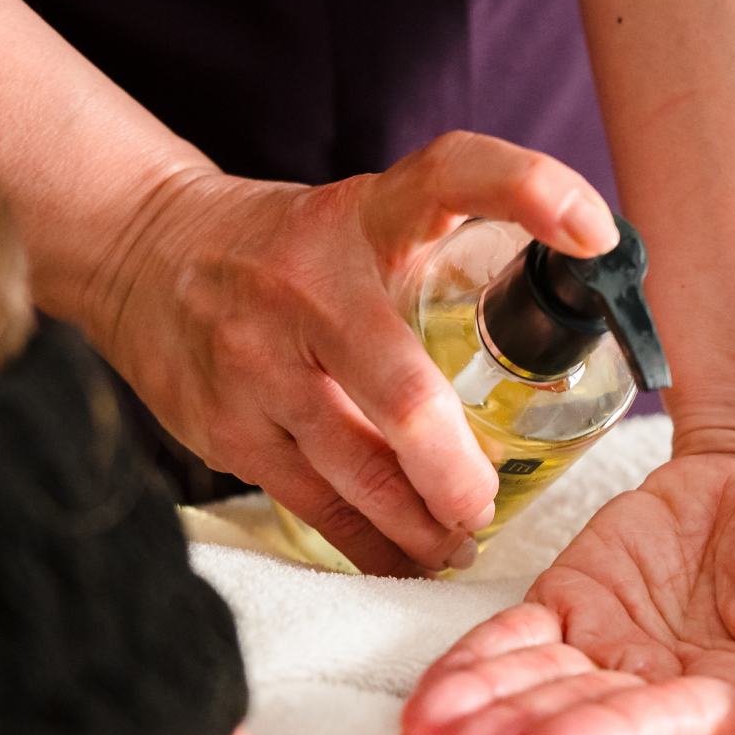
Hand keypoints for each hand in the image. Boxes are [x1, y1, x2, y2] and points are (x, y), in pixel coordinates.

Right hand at [87, 132, 619, 575]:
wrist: (140, 256)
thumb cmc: (290, 250)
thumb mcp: (361, 218)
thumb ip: (444, 253)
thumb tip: (575, 299)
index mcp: (361, 218)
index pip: (449, 177)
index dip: (526, 188)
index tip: (595, 233)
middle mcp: (310, 287)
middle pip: (405, 393)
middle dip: (457, 470)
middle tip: (485, 501)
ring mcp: (259, 365)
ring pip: (361, 472)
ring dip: (425, 522)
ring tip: (461, 539)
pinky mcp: (229, 429)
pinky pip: (319, 505)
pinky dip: (374, 544)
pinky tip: (411, 557)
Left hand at [401, 454, 734, 734]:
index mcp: (734, 715)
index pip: (662, 729)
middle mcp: (660, 703)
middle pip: (580, 722)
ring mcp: (607, 662)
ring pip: (533, 690)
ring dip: (477, 714)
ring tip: (422, 732)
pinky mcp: (567, 613)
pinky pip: (510, 643)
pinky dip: (468, 667)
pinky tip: (426, 696)